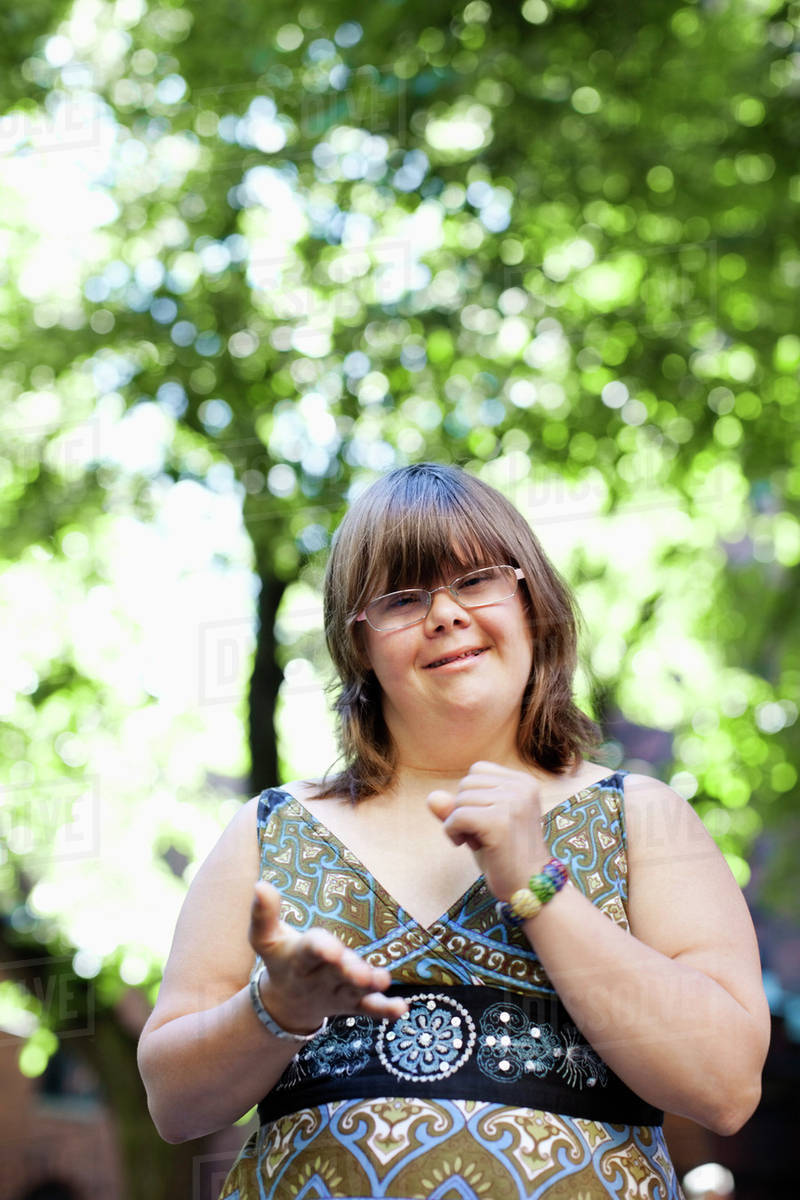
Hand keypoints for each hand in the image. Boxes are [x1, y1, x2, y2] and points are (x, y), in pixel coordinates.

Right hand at [248, 881, 407, 1033]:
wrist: (286, 1004)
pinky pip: (370, 1009)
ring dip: (369, 987)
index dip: (319, 949)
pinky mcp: (353, 1005)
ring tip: (382, 979)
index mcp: (299, 960)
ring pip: (355, 992)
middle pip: (335, 975)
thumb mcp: (266, 939)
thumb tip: (260, 885)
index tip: (329, 947)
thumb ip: (264, 914)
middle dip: (347, 972)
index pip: (308, 952)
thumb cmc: (281, 960)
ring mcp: (338, 994)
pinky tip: (401, 1008)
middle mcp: (319, 980)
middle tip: (360, 970)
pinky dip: (385, 1010)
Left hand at [427, 761, 549, 900]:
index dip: (472, 797)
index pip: (477, 770)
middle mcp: (521, 787)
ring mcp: (513, 803)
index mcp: (524, 782)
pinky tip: (467, 845)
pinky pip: (458, 816)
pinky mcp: (499, 822)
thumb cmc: (505, 856)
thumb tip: (432, 797)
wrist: (530, 887)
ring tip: (480, 841)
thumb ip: (457, 807)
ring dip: (459, 823)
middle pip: (466, 783)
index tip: (487, 821)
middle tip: (483, 835)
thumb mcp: (480, 824)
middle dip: (464, 810)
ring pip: (460, 799)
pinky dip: (453, 832)